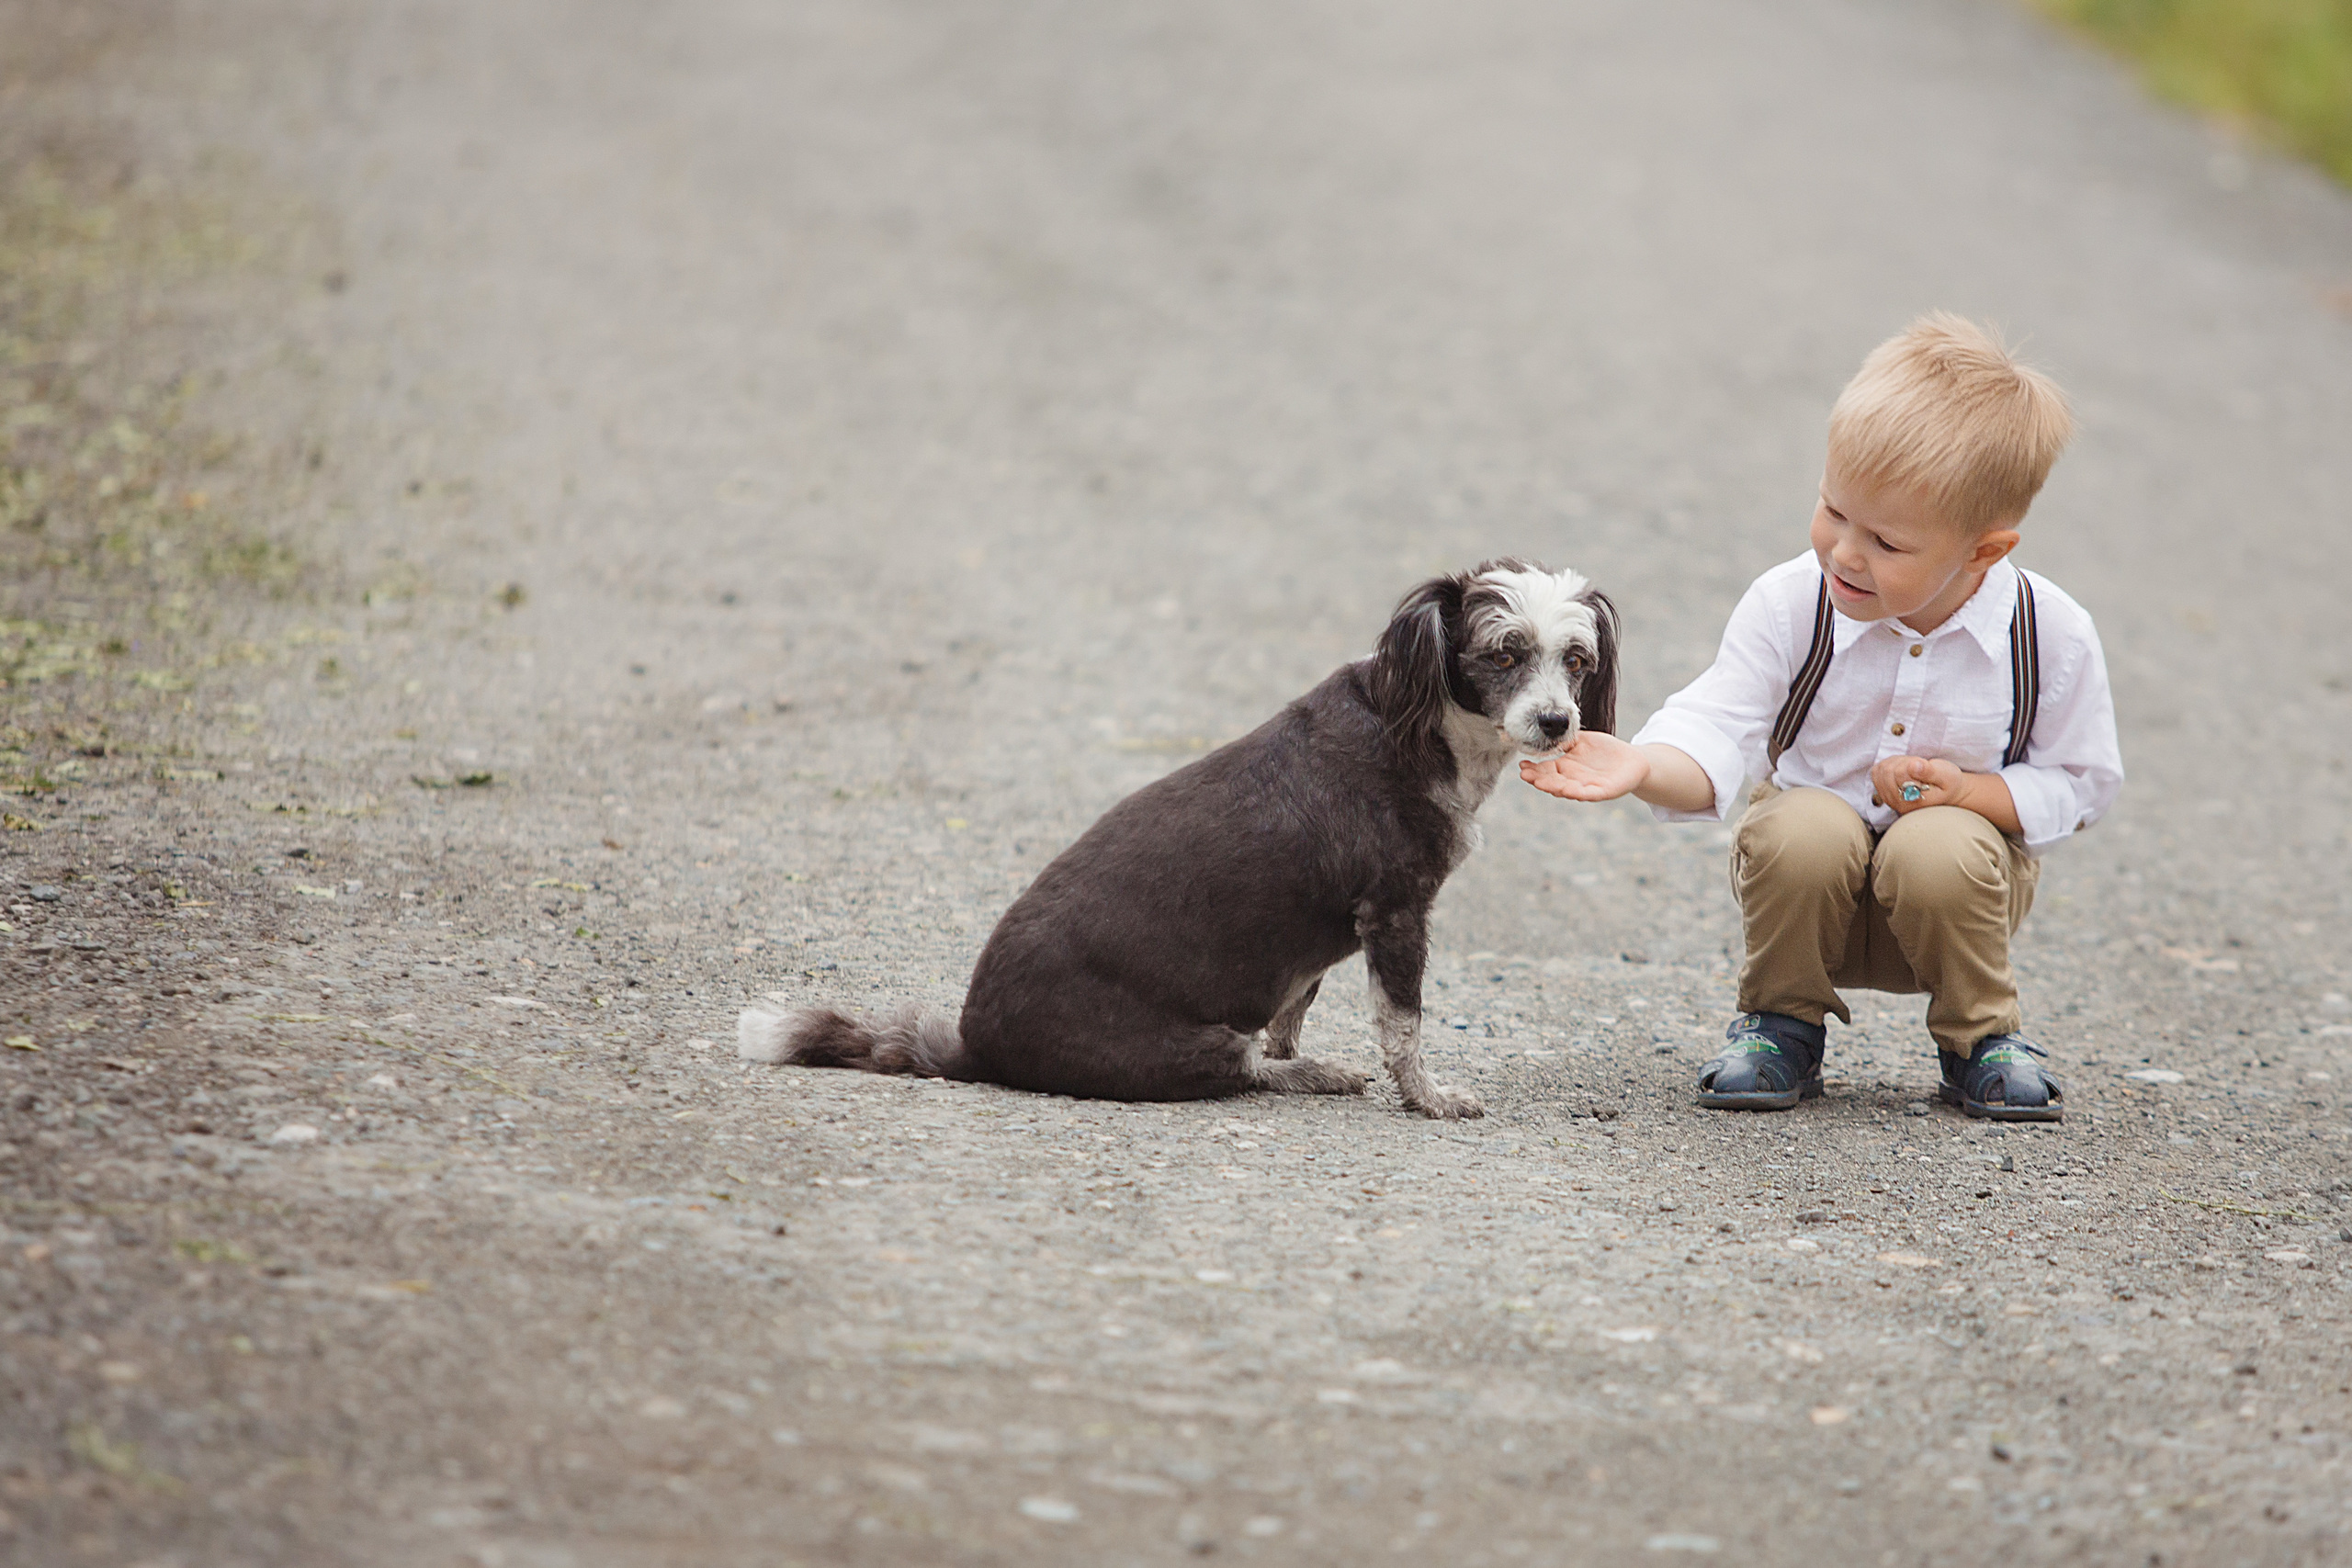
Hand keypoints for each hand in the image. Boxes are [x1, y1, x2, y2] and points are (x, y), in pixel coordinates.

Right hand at [1519, 731, 1649, 801]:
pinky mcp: (1603, 791)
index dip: (1534, 769)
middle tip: (1526, 776)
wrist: (1632, 760)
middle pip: (1553, 782)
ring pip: (1568, 790)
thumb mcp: (1581, 741)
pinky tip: (1568, 790)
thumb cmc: (1604, 751)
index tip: (1522, 765)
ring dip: (1554, 788)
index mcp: (1566, 768)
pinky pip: (1590, 793)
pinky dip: (1579, 793)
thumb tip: (1547, 733)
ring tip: (1541, 783)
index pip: (1546, 770)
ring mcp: (1587, 787)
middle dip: (1539, 779)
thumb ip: (1565, 740)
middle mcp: (1573, 780)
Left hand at [1870, 754, 1964, 815]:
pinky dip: (1889, 765)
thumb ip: (1930, 771)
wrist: (1947, 792)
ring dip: (1896, 763)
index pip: (1899, 772)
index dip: (1912, 763)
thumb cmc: (1948, 784)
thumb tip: (1913, 766)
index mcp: (1914, 801)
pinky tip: (1903, 769)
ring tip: (1912, 768)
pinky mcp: (1884, 793)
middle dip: (1904, 762)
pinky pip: (1877, 772)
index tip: (1924, 766)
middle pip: (1887, 771)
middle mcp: (1899, 804)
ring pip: (1881, 770)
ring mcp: (1890, 800)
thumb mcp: (1948, 775)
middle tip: (1919, 767)